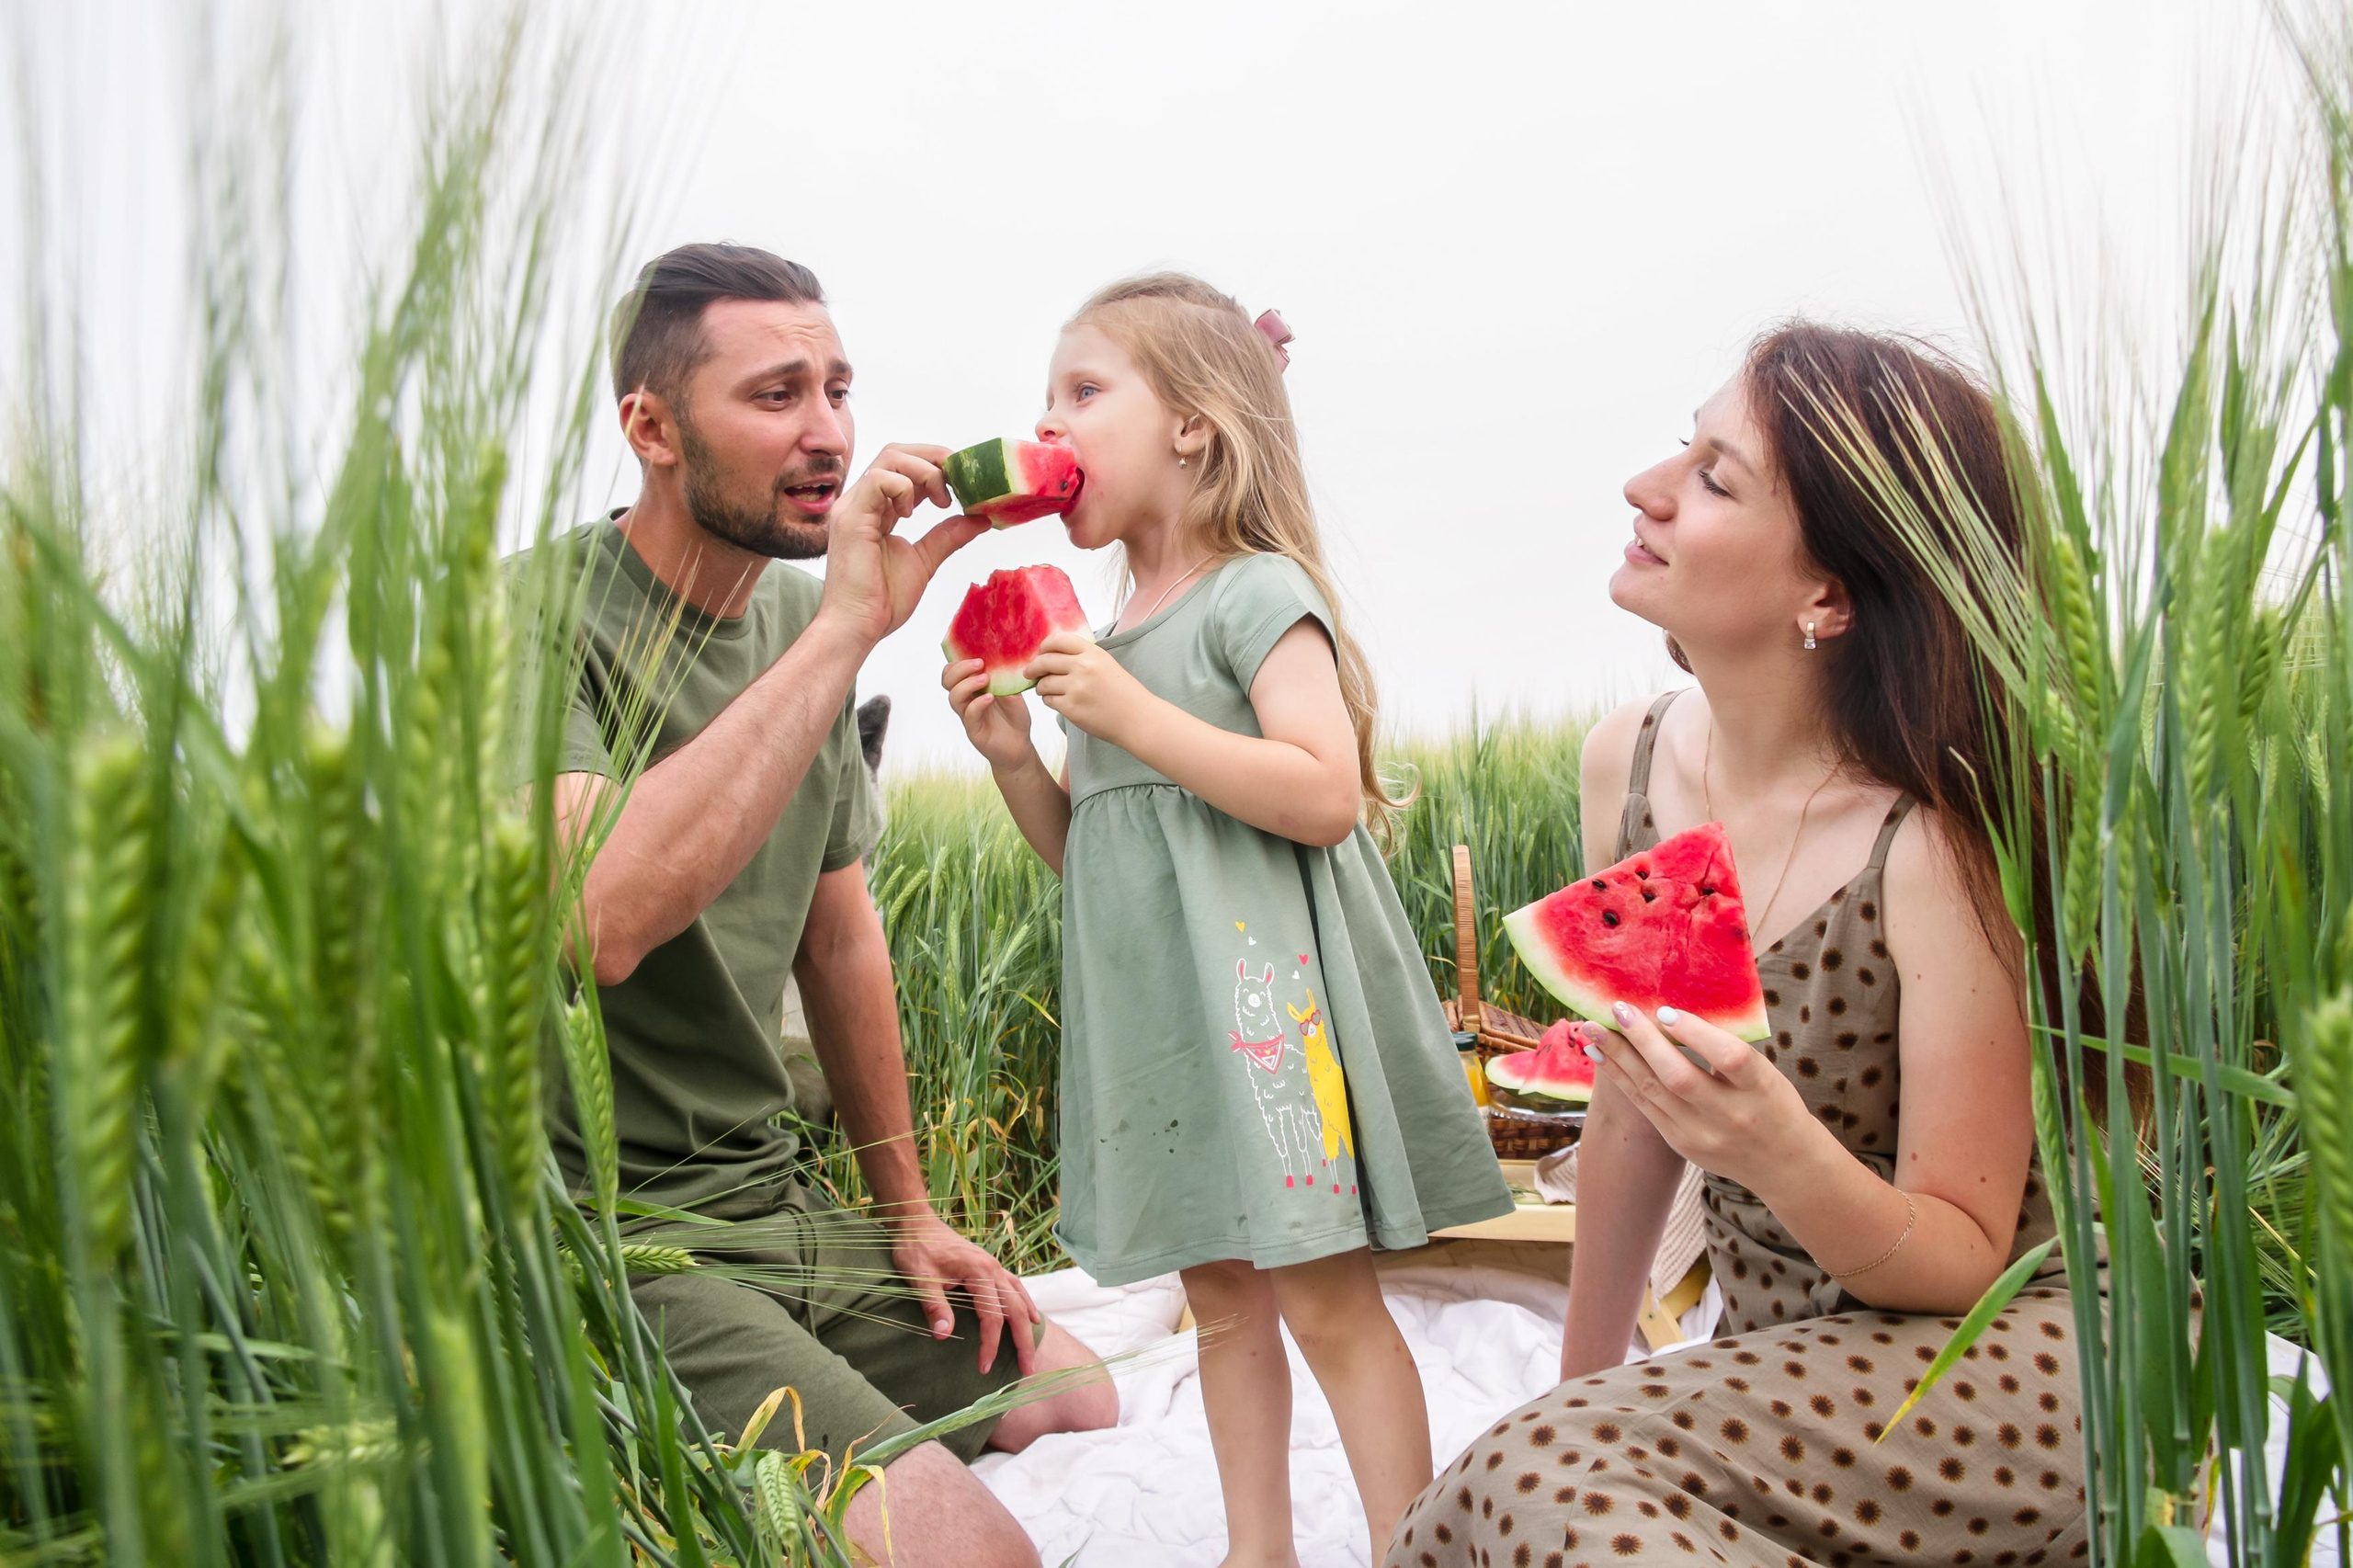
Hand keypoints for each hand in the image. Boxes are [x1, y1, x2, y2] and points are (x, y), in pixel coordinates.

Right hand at [818, 444, 988, 645]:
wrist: (858, 627)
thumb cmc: (881, 601)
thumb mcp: (925, 561)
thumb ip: (948, 536)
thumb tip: (979, 518)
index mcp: (876, 509)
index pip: (904, 466)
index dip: (936, 467)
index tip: (962, 485)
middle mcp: (862, 502)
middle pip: (897, 452)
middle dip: (934, 459)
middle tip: (959, 483)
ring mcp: (853, 507)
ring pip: (890, 458)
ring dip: (925, 472)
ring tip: (942, 500)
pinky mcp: (851, 518)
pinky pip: (878, 480)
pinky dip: (904, 487)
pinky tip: (912, 513)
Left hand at [887, 1211, 1040, 1376]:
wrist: (915, 1222)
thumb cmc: (915, 1249)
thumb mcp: (919, 1278)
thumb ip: (934, 1306)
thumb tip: (943, 1335)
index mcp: (978, 1272)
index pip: (992, 1316)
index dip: (990, 1344)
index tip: (984, 1368)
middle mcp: (993, 1268)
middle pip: (1016, 1309)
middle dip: (1023, 1341)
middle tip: (1027, 1370)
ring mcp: (994, 1266)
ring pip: (1020, 1298)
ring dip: (1027, 1326)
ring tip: (1031, 1351)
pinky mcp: (990, 1266)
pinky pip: (1016, 1287)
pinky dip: (1026, 1304)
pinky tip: (1031, 1317)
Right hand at [943, 658, 1039, 773]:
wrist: (1020, 746)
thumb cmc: (1015, 718)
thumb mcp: (1013, 693)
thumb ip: (1006, 678)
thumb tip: (1003, 659)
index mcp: (972, 688)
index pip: (953, 671)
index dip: (958, 662)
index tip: (978, 655)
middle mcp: (966, 700)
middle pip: (948, 681)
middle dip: (960, 669)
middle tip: (980, 664)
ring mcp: (968, 715)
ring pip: (954, 697)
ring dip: (967, 684)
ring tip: (985, 679)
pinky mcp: (974, 730)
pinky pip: (969, 715)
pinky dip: (977, 704)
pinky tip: (990, 698)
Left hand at [1025, 631, 1151, 745]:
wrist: (1138, 718)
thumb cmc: (1124, 693)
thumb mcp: (1107, 664)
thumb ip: (1083, 656)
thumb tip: (1053, 654)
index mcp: (1093, 653)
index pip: (1058, 640)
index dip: (1044, 646)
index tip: (1041, 653)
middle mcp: (1083, 667)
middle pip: (1044, 661)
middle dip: (1033, 667)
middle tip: (1030, 672)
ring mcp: (1076, 688)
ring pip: (1043, 683)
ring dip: (1041, 687)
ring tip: (1047, 690)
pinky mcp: (1071, 708)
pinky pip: (1049, 700)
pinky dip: (1050, 701)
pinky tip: (1060, 702)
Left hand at [1581, 1003, 1812, 1194]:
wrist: (1783, 1164)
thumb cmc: (1773, 1103)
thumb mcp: (1765, 1074)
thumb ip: (1728, 1050)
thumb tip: (1676, 1011)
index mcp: (1760, 1089)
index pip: (1730, 1058)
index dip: (1697, 1034)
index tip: (1666, 1011)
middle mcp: (1730, 1115)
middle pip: (1680, 1077)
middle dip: (1642, 1041)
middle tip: (1617, 1009)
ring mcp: (1702, 1134)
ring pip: (1653, 1091)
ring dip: (1619, 1057)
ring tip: (1592, 1029)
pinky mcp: (1680, 1143)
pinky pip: (1645, 1106)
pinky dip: (1621, 1078)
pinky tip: (1602, 1057)